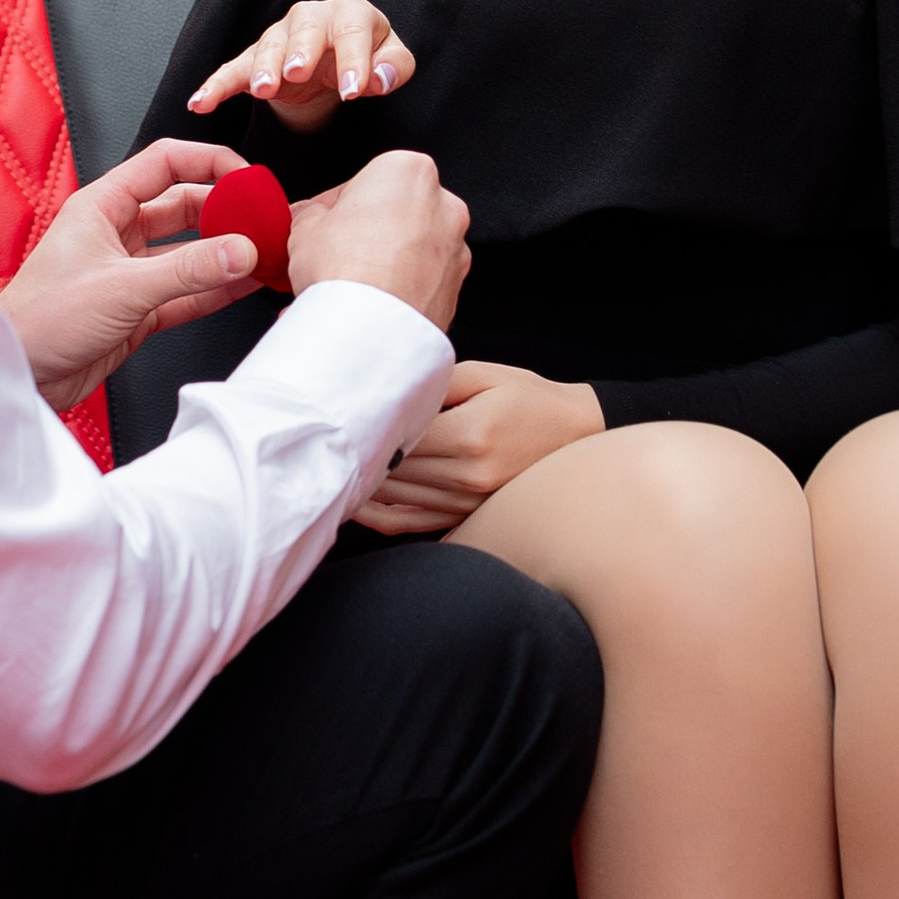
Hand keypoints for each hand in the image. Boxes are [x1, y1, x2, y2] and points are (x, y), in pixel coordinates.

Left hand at [0, 138, 260, 406]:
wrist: (17, 374)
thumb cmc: (41, 320)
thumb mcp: (123, 288)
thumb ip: (188, 270)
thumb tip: (240, 251)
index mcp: (102, 205)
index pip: (166, 163)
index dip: (210, 163)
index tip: (246, 176)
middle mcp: (116, 232)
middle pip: (184, 205)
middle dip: (225, 211)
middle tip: (262, 219)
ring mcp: (128, 271)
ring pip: (189, 251)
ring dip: (224, 253)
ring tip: (262, 253)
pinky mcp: (136, 308)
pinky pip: (186, 291)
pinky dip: (215, 288)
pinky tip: (243, 286)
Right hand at [186, 0, 415, 133]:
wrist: (335, 59)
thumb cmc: (367, 55)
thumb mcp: (390, 59)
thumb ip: (394, 67)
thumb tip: (378, 78)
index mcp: (350, 13)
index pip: (352, 32)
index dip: (354, 61)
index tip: (354, 91)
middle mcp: (312, 17)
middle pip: (304, 28)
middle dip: (300, 50)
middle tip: (297, 73)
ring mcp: (280, 35)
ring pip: (268, 46)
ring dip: (263, 67)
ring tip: (262, 89)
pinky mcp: (255, 58)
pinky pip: (233, 69)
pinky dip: (217, 85)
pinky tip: (201, 102)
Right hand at [285, 149, 469, 333]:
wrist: (368, 333)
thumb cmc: (345, 273)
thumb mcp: (304, 228)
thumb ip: (310, 215)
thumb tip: (309, 218)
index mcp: (408, 171)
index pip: (364, 181)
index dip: (334, 206)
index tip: (319, 224)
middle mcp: (442, 205)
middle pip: (394, 213)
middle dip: (364, 233)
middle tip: (332, 255)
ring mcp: (454, 250)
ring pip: (412, 249)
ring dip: (384, 262)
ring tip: (348, 286)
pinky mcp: (455, 291)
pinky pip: (421, 283)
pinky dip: (399, 290)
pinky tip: (368, 305)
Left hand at [353, 358, 601, 534]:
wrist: (576, 435)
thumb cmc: (530, 399)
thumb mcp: (484, 375)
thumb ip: (434, 384)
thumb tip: (387, 394)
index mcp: (472, 435)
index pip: (399, 438)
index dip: (364, 427)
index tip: (336, 413)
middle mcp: (468, 475)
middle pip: (392, 471)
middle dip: (356, 454)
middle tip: (321, 437)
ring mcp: (467, 503)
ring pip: (394, 499)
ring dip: (361, 484)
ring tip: (329, 464)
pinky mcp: (466, 517)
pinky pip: (409, 523)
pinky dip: (377, 515)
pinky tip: (356, 500)